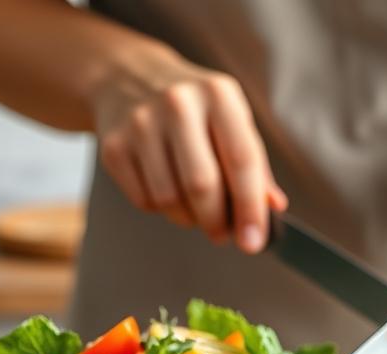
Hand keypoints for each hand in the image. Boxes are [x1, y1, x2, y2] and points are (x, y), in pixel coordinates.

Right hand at [90, 55, 286, 252]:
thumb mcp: (230, 118)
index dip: (250, 206)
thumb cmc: (193, 106)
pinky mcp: (113, 147)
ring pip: (169, 199)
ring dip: (187, 218)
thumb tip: (273, 207)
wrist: (127, 77)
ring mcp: (141, 124)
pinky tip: (167, 191)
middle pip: (201, 185)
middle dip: (216, 221)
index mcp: (218, 95)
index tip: (254, 242)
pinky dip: (161, 209)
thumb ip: (254, 163)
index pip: (241, 159)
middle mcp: (178, 104)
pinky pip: (144, 200)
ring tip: (194, 209)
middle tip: (223, 234)